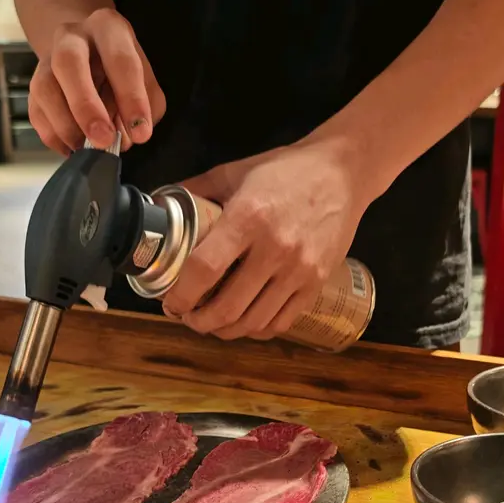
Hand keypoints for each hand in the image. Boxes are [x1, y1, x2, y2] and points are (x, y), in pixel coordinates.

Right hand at [28, 8, 165, 153]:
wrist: (88, 55)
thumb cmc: (122, 72)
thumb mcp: (146, 82)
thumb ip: (145, 107)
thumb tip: (128, 136)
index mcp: (107, 29)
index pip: (120, 61)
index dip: (131, 99)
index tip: (140, 133)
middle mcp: (72, 38)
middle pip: (68, 63)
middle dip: (86, 107)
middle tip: (103, 140)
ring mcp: (47, 60)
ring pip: (46, 90)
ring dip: (68, 127)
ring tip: (88, 149)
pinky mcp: (35, 87)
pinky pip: (37, 114)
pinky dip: (56, 137)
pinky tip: (74, 148)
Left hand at [163, 138, 369, 340]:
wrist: (343, 173)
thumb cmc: (285, 171)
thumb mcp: (234, 172)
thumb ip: (196, 191)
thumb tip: (160, 209)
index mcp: (248, 217)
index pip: (205, 269)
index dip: (182, 294)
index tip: (171, 303)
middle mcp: (275, 248)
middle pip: (228, 307)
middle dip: (199, 322)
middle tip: (188, 317)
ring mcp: (299, 270)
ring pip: (254, 322)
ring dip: (226, 331)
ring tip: (213, 323)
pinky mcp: (317, 283)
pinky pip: (281, 322)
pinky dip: (257, 329)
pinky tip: (245, 321)